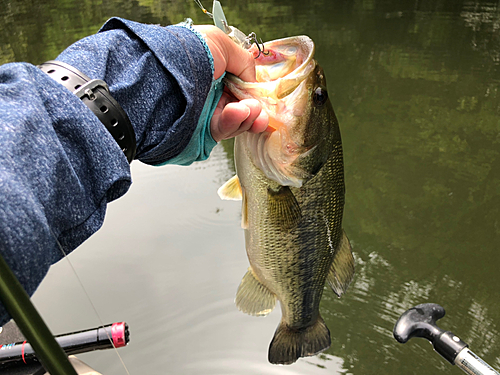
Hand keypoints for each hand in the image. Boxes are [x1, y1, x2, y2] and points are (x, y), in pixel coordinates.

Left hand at [194, 25, 268, 141]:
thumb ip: (245, 63)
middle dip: (255, 110)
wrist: (164, 72)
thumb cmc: (190, 52)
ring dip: (248, 116)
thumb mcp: (222, 45)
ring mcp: (207, 113)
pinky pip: (223, 130)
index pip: (242, 90)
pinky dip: (234, 122)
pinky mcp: (201, 130)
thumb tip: (253, 83)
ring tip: (249, 109)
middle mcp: (212, 94)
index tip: (262, 100)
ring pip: (237, 122)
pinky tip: (239, 112)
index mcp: (216, 74)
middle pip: (243, 109)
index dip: (254, 96)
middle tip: (258, 109)